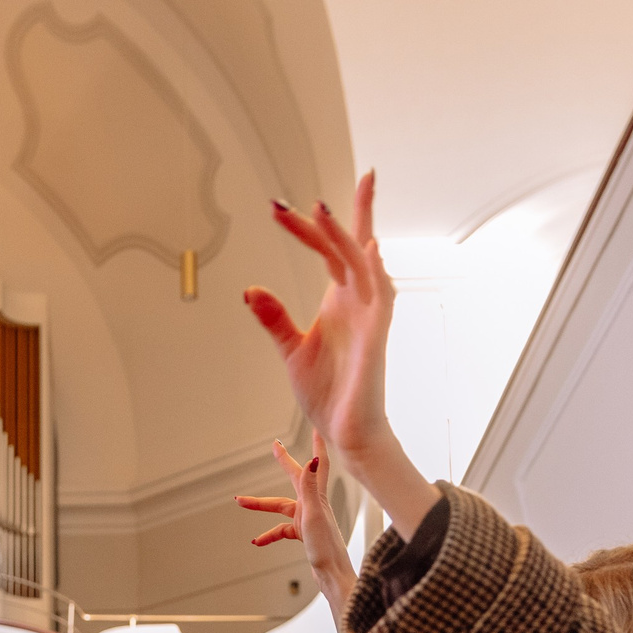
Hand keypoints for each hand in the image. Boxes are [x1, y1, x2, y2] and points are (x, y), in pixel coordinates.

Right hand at [237, 442, 360, 632]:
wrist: (333, 575)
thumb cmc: (327, 548)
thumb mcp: (313, 515)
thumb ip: (311, 487)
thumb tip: (312, 459)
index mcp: (316, 497)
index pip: (316, 464)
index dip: (316, 444)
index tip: (315, 427)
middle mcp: (314, 505)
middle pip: (294, 479)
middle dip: (282, 464)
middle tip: (273, 447)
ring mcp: (309, 519)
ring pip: (281, 507)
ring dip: (261, 506)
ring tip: (240, 502)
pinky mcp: (305, 534)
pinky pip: (282, 529)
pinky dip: (269, 534)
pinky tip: (257, 541)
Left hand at [244, 173, 440, 534]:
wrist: (346, 432)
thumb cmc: (328, 393)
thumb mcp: (291, 350)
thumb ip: (274, 319)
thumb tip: (250, 290)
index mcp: (339, 299)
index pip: (329, 250)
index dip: (309, 226)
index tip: (280, 207)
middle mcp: (358, 299)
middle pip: (346, 246)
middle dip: (327, 220)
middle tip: (297, 200)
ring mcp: (371, 314)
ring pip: (362, 263)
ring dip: (345, 236)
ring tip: (323, 211)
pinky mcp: (379, 336)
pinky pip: (382, 296)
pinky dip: (375, 272)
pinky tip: (368, 249)